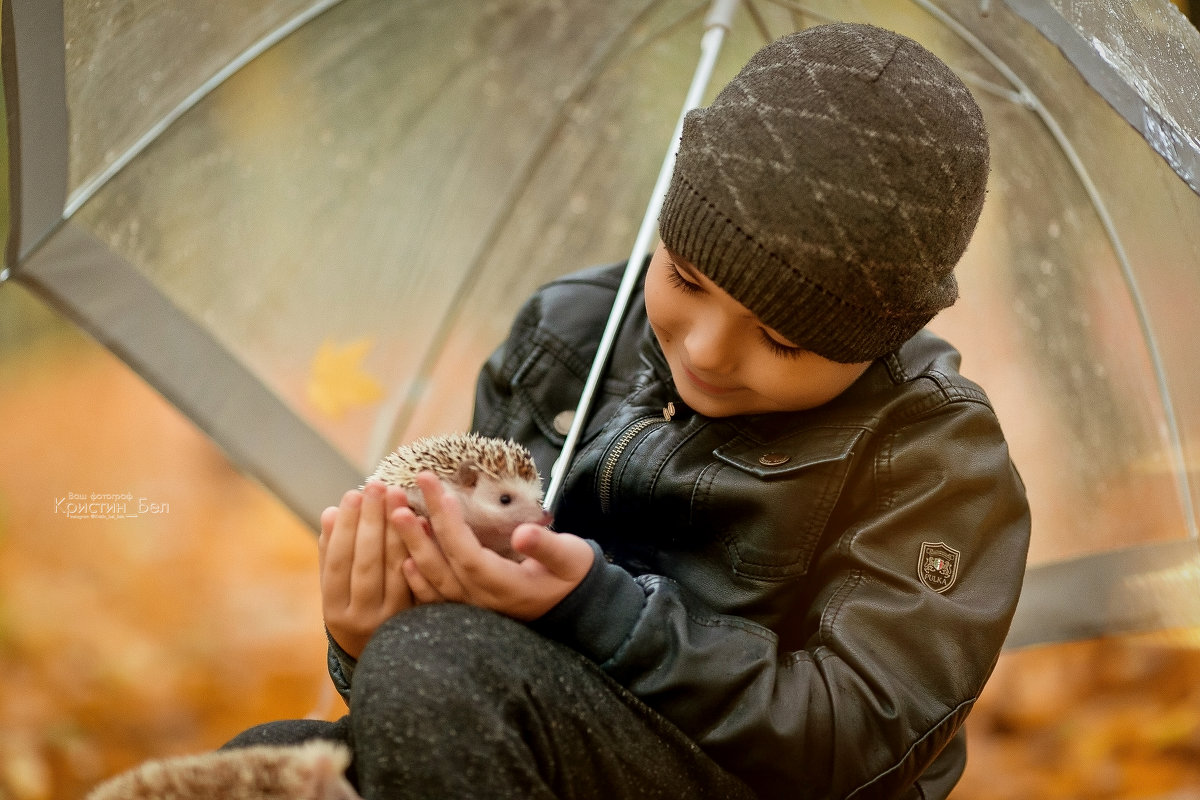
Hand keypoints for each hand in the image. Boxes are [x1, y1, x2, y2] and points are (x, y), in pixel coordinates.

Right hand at [318, 481, 414, 657]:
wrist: (386, 657)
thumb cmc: (355, 610)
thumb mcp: (336, 589)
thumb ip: (332, 554)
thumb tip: (331, 512)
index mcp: (335, 611)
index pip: (338, 563)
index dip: (345, 528)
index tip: (351, 494)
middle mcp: (362, 618)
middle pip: (366, 563)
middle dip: (370, 521)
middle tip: (376, 485)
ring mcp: (392, 618)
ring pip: (393, 568)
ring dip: (395, 528)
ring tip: (396, 494)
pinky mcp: (417, 615)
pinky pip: (417, 576)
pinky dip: (416, 547)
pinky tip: (421, 520)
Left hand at [396, 472, 593, 620]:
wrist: (577, 611)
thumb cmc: (572, 577)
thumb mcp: (570, 557)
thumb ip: (546, 545)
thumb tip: (523, 533)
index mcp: (503, 585)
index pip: (465, 550)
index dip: (448, 521)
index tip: (436, 489)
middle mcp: (481, 600)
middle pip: (439, 563)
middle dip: (415, 526)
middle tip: (396, 494)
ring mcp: (473, 608)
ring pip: (431, 579)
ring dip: (410, 547)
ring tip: (394, 516)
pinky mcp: (470, 609)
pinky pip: (435, 597)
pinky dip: (416, 579)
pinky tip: (403, 559)